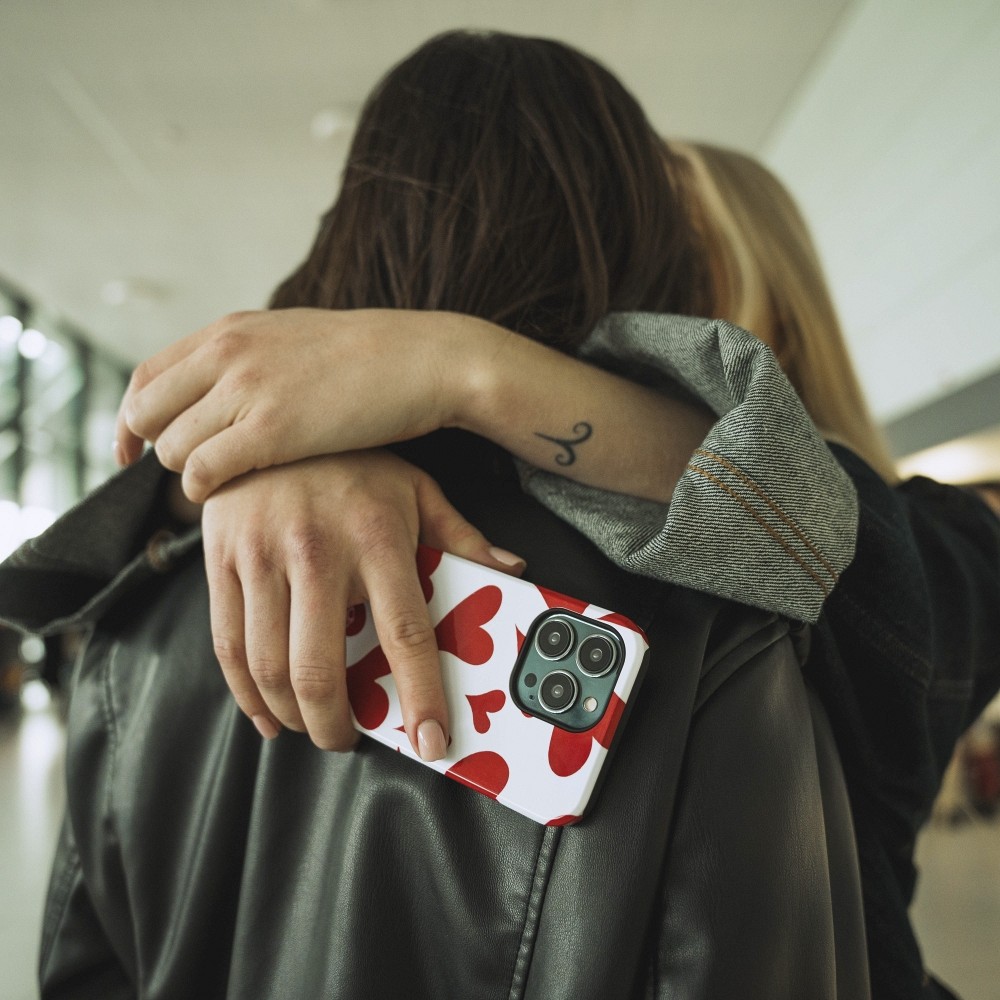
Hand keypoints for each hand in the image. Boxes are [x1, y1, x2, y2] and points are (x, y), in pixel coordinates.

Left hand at [116, 308, 503, 501]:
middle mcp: (227, 353)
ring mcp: (247, 390)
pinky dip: (206, 490)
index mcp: (231, 330)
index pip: (146, 378)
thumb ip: (248, 359)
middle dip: (156, 450)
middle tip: (187, 474)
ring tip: (227, 483)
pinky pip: (204, 471)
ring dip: (190, 473)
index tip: (136, 449)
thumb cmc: (370, 359)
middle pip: (147, 414)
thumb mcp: (293, 339)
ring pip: (174, 448)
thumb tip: (218, 392)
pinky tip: (232, 493)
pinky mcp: (272, 430)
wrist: (425, 361)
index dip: (133, 420)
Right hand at [201, 449, 525, 756]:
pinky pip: (227, 645)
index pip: (405, 633)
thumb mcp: (416, 489)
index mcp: (377, 537)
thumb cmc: (352, 460)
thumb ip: (461, 537)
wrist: (271, 410)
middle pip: (321, 669)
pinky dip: (246, 694)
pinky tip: (266, 712)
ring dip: (293, 715)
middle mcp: (316, 550)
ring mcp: (261, 556)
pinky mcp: (221, 560)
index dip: (420, 697)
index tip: (430, 741)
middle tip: (349, 740)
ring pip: (269, 667)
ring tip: (313, 725)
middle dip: (336, 726)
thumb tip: (510, 571)